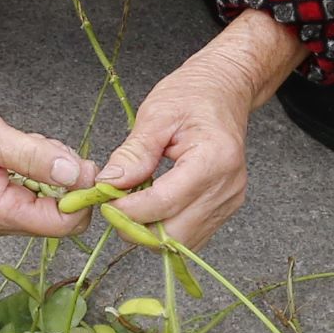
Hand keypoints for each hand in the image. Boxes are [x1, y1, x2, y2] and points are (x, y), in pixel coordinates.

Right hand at [0, 32, 91, 238]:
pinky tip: (25, 149)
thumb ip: (36, 157)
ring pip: (52, 199)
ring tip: (30, 144)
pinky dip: (42, 168)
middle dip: (67, 180)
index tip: (88, 165)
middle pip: (61, 214)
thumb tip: (78, 175)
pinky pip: (37, 189)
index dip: (84, 197)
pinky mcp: (1, 198)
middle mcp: (1, 221)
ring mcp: (0, 211)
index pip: (64, 224)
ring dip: (54, 170)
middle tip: (49, 147)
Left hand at [96, 13, 302, 253]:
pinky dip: (165, 227)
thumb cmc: (193, 95)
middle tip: (114, 205)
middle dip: (138, 227)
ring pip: (182, 241)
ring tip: (133, 202)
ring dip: (150, 230)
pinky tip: (152, 204)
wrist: (224, 91)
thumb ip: (134, 153)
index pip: (165, 203)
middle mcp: (227, 186)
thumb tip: (109, 183)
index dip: (129, 210)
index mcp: (214, 159)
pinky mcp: (225, 209)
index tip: (104, 202)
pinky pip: (191, 235)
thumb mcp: (156, 115)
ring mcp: (229, 201)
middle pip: (175, 233)